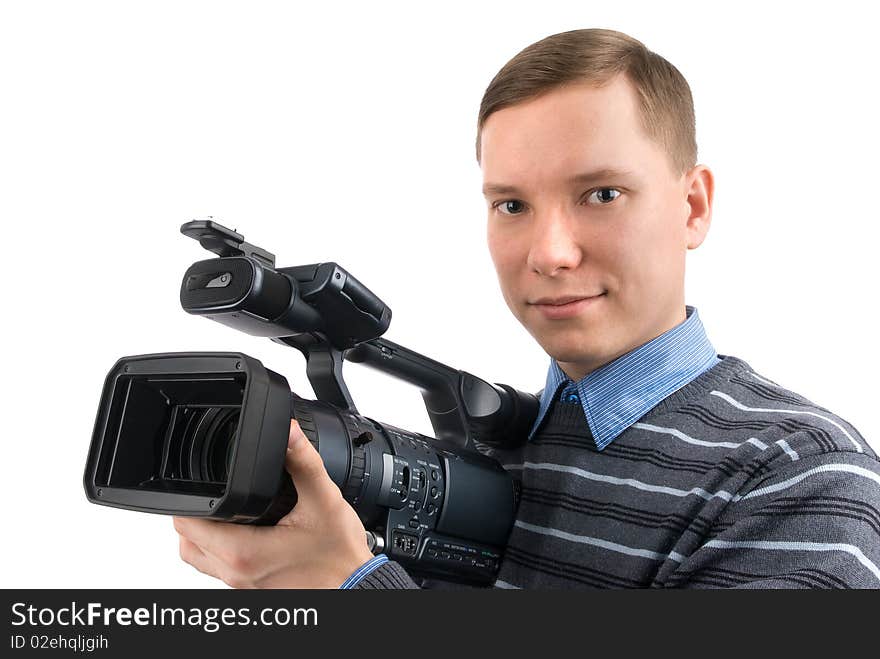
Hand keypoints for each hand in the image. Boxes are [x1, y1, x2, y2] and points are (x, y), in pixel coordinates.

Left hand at [173, 419, 373, 587]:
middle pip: (185, 542)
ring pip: (199, 559)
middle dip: (193, 512)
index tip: (203, 481)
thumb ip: (303, 461)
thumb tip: (289, 432)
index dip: (189, 498)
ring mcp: (242, 586)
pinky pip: (218, 570)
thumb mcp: (324, 499)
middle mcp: (236, 573)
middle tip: (214, 490)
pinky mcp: (252, 590)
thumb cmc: (340, 557)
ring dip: (201, 535)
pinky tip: (242, 532)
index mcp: (244, 552)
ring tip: (222, 510)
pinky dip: (218, 550)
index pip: (187, 524)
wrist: (357, 588)